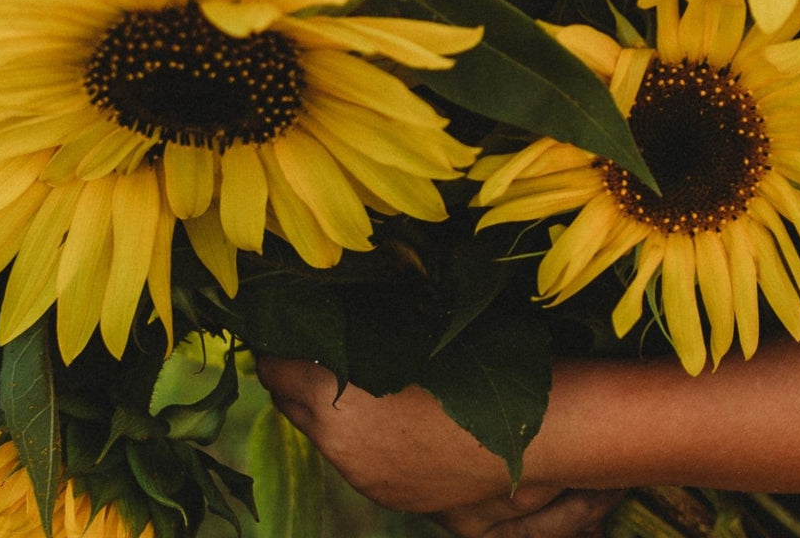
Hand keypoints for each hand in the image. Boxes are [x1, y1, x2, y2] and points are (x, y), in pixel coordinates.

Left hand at [256, 355, 622, 537]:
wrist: (524, 435)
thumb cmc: (468, 367)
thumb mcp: (407, 334)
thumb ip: (363, 329)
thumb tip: (335, 304)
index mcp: (332, 397)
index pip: (275, 369)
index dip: (276, 344)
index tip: (281, 323)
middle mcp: (337, 443)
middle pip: (288, 404)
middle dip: (294, 375)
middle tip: (308, 343)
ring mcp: (362, 475)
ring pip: (320, 434)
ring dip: (325, 406)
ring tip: (347, 373)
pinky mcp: (388, 494)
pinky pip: (352, 458)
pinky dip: (355, 434)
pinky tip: (380, 411)